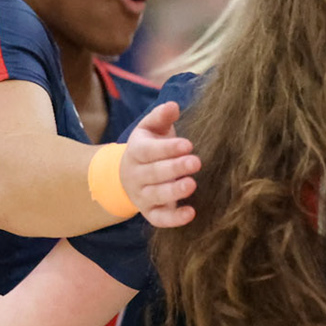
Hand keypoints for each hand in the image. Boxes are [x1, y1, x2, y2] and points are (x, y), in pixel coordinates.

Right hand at [121, 101, 198, 226]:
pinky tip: (191, 213)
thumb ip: (161, 117)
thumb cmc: (149, 147)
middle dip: (174, 168)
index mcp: (135, 151)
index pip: (148, 150)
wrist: (129, 175)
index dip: (167, 148)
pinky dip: (173, 219)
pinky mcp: (150, 213)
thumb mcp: (151, 129)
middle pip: (153, 173)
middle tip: (196, 162)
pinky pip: (159, 219)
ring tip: (192, 184)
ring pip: (155, 196)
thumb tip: (173, 106)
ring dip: (173, 191)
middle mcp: (136, 175)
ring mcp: (141, 196)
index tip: (188, 144)